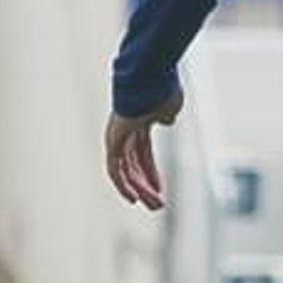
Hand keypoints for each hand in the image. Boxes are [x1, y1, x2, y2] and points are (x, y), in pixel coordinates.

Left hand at [105, 93, 183, 210]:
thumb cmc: (161, 88)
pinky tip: (133, 197)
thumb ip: (167, 115)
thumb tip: (165, 120)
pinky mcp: (112, 140)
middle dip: (146, 186)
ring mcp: (117, 135)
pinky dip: (122, 184)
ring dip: (138, 189)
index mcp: (140, 123)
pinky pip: (115, 168)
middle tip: (156, 205)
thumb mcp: (170, 106)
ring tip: (152, 205)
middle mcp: (126, 131)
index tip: (159, 189)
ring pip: (126, 170)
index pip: (144, 154)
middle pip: (134, 165)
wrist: (149, 77)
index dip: (151, 173)